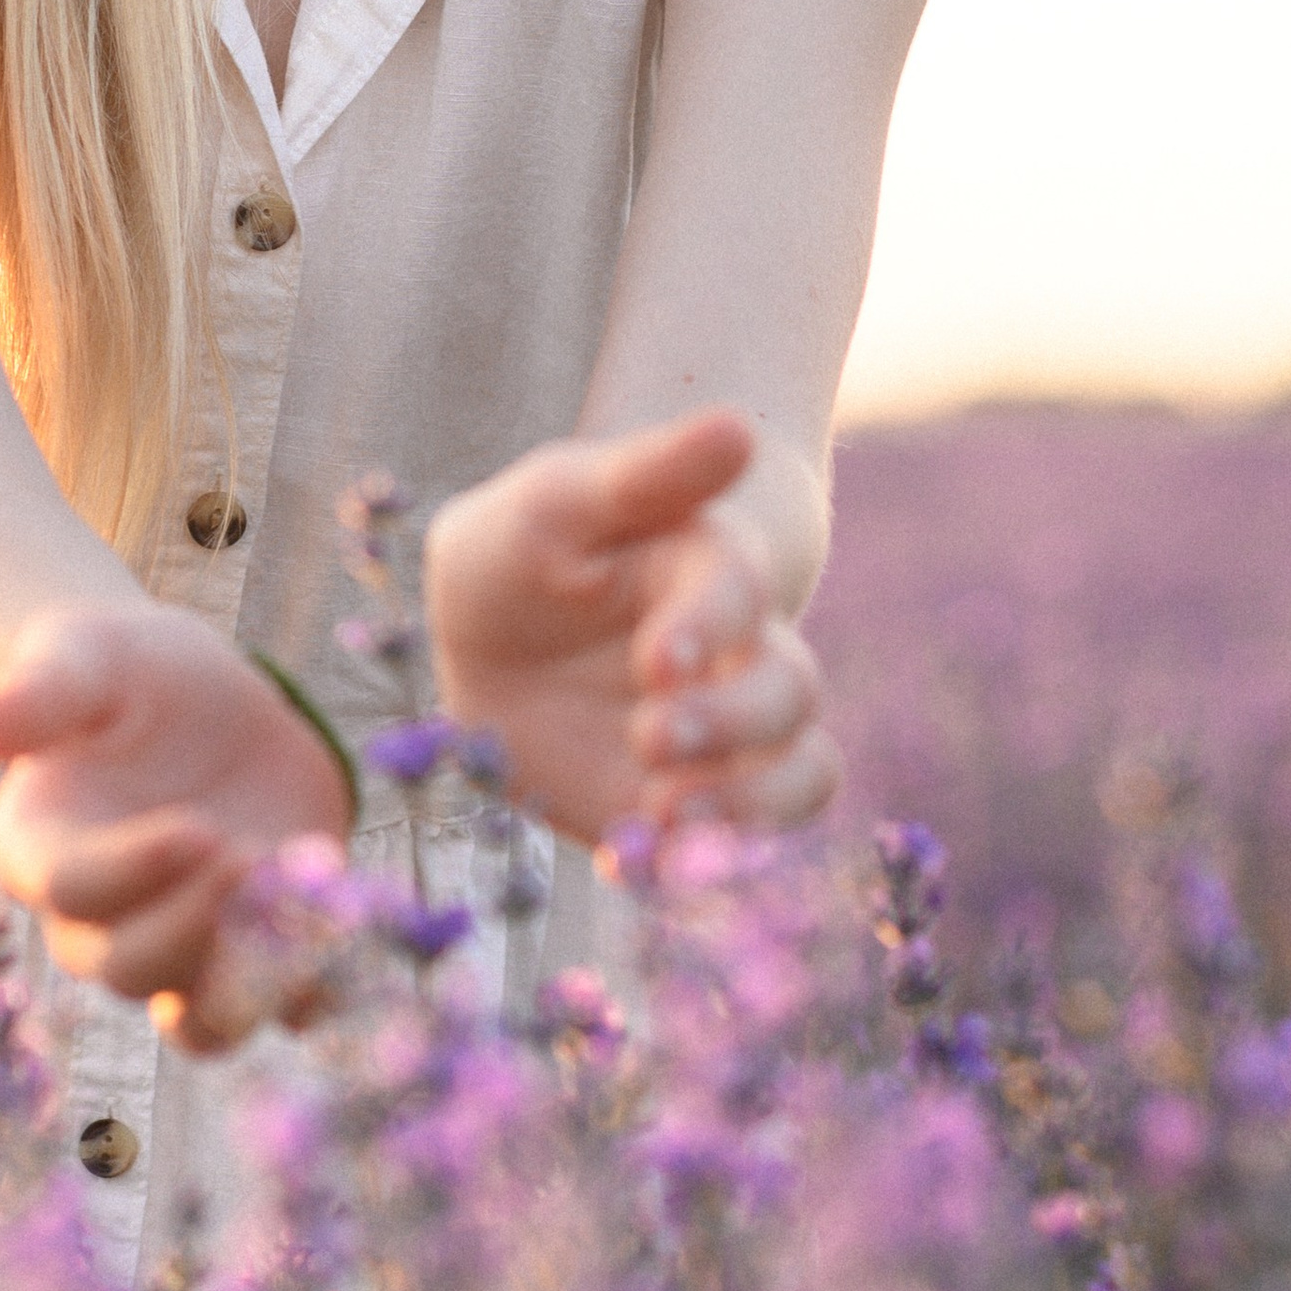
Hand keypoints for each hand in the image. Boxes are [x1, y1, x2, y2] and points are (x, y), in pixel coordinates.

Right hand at [0, 600, 352, 1051]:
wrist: (198, 702)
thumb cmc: (123, 672)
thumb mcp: (85, 655)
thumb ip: (43, 690)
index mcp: (40, 848)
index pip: (73, 888)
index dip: (134, 871)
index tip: (200, 828)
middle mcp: (98, 923)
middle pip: (130, 968)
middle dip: (195, 924)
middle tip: (252, 853)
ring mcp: (180, 950)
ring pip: (202, 1023)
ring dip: (254, 984)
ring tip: (305, 904)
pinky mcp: (253, 954)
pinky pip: (280, 1010)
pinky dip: (315, 989)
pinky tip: (347, 923)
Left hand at [425, 408, 838, 848]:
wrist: (493, 632)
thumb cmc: (530, 544)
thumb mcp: (559, 499)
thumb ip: (647, 474)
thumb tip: (738, 427)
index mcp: (709, 569)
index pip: (740, 592)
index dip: (711, 626)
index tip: (655, 658)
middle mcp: (737, 655)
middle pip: (788, 691)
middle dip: (730, 722)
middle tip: (651, 737)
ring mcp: (724, 736)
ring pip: (797, 772)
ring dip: (748, 803)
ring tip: (665, 818)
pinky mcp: (691, 803)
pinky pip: (736, 844)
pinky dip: (700, 863)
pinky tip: (629, 863)